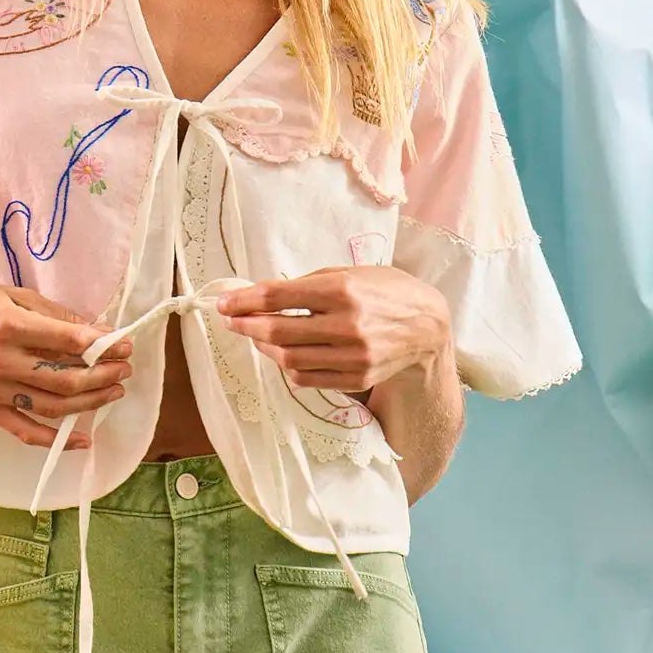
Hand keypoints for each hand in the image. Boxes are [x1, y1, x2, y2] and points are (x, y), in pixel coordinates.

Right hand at [0, 278, 133, 449]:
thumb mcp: (12, 295)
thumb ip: (55, 315)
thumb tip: (98, 332)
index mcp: (8, 325)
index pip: (69, 341)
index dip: (103, 345)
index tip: (125, 345)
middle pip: (65, 378)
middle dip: (103, 376)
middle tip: (124, 370)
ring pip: (52, 406)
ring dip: (90, 402)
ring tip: (113, 392)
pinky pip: (25, 430)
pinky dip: (56, 438)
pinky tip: (83, 438)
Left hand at [215, 265, 449, 394]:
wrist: (428, 328)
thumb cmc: (386, 292)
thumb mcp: (352, 273)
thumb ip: (310, 283)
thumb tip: (263, 294)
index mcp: (342, 290)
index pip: (278, 297)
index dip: (244, 301)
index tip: (224, 304)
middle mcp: (346, 325)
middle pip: (277, 332)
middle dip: (247, 327)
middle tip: (232, 322)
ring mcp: (352, 356)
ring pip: (288, 359)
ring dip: (264, 349)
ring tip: (258, 337)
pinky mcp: (355, 377)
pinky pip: (306, 378)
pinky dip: (288, 367)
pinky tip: (284, 355)